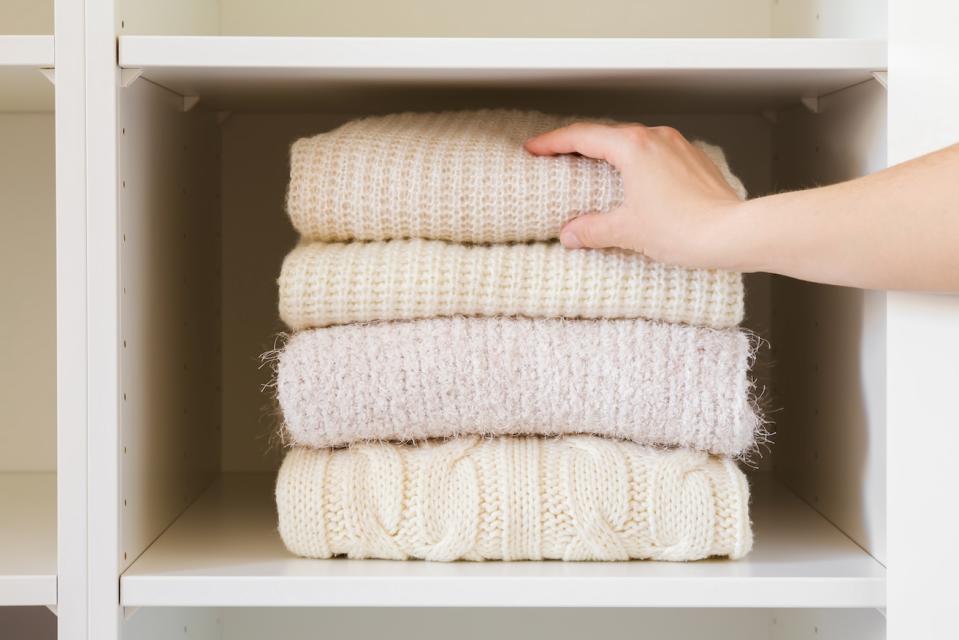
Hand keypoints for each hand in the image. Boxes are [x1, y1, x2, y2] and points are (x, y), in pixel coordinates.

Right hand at [525, 123, 745, 269]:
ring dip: (610, 154)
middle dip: (579, 146)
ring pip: (633, 143)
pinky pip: (656, 155)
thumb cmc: (685, 227)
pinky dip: (637, 163)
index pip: (581, 136)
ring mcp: (678, 147)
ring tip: (593, 170)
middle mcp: (656, 138)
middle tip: (557, 157)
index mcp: (632, 147)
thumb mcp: (627, 230)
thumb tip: (572, 232)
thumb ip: (593, 229)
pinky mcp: (694, 161)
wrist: (733, 233)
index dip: (553, 142)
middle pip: (607, 135)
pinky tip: (634, 183)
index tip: (535, 148)